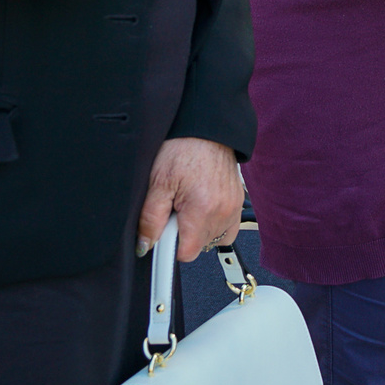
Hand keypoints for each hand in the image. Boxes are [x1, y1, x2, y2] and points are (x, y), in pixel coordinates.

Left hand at [140, 137, 245, 257]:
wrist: (207, 131)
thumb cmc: (184, 149)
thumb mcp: (158, 182)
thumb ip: (150, 219)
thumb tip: (145, 245)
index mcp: (202, 209)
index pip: (186, 253)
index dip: (170, 245)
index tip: (164, 231)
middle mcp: (222, 212)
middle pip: (198, 246)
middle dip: (183, 234)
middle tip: (175, 208)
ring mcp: (233, 208)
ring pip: (212, 239)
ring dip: (198, 229)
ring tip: (188, 205)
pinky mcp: (238, 203)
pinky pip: (227, 230)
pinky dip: (214, 226)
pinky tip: (203, 211)